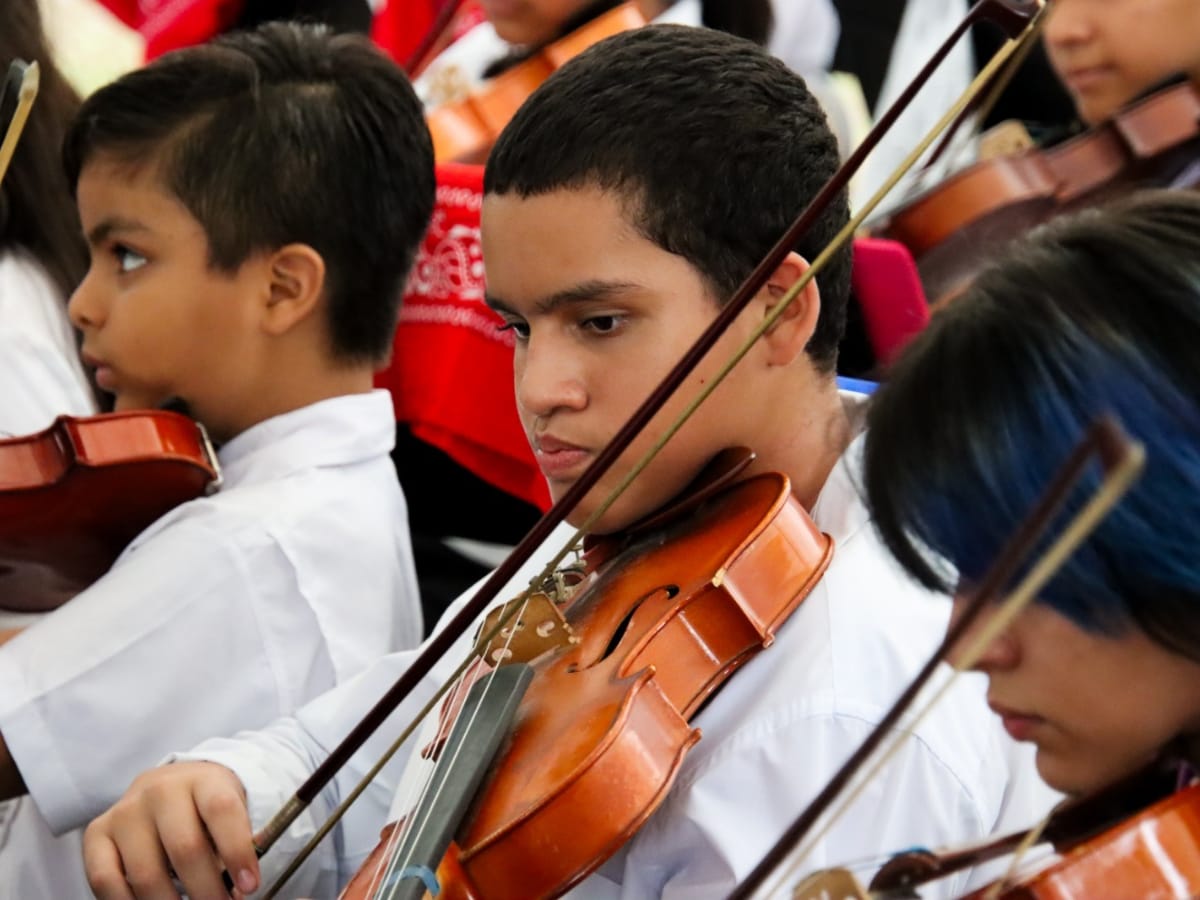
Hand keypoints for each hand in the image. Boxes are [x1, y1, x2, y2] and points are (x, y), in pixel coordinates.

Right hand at [84, 761, 259, 898]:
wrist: (169, 785)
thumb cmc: (206, 807)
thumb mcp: (232, 809)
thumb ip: (236, 843)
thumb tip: (241, 887)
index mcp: (202, 779)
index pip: (221, 810)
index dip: (238, 851)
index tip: (250, 885)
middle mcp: (160, 789)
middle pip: (185, 848)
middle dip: (207, 890)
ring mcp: (125, 811)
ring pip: (146, 872)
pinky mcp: (96, 832)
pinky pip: (105, 880)